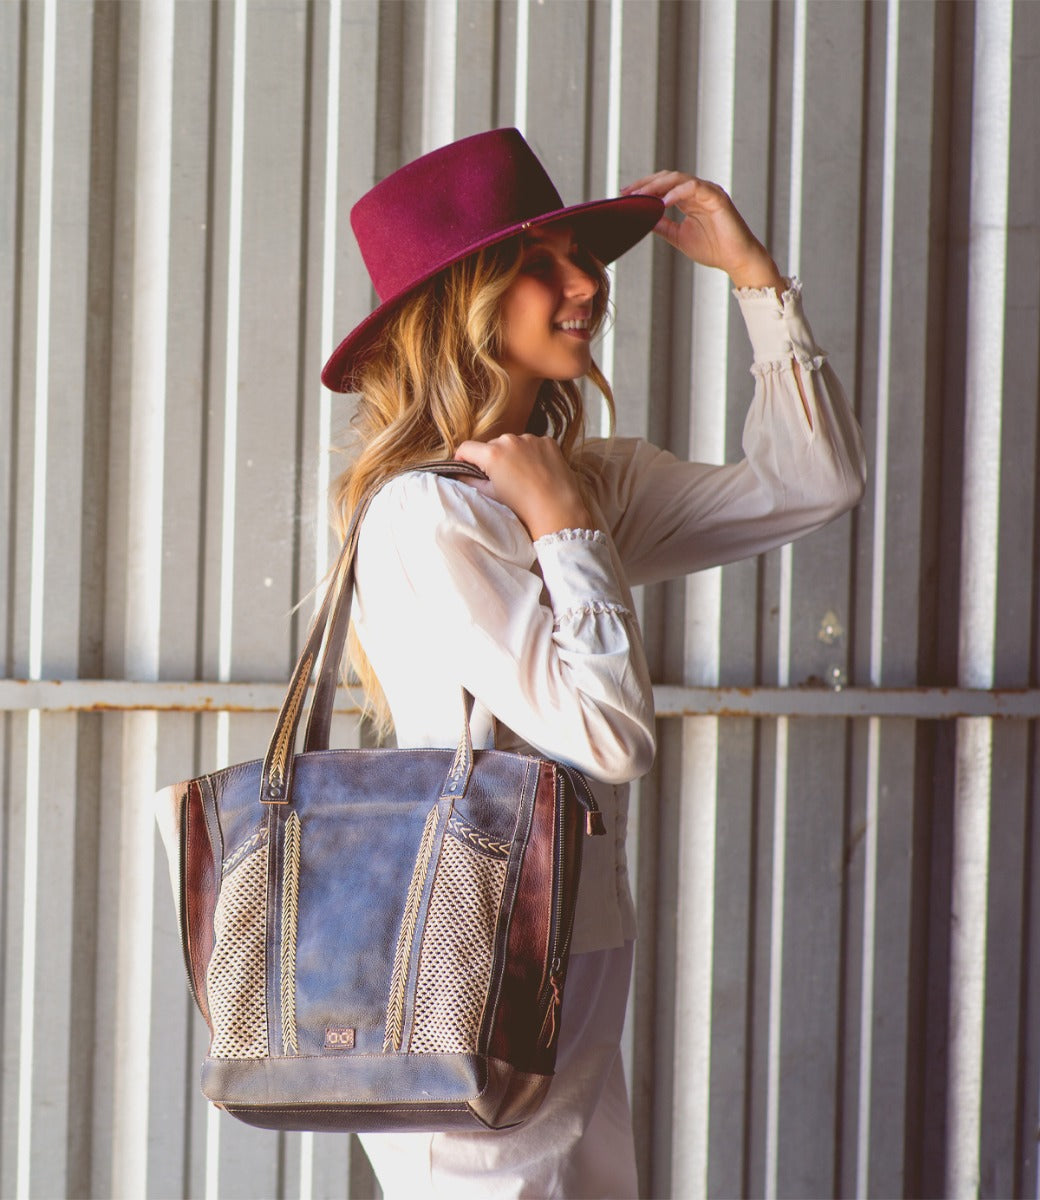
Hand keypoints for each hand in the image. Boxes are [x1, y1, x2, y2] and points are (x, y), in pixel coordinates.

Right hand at [454, 434, 593, 540]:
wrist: (557, 510)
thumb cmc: (522, 506)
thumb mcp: (491, 495)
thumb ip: (469, 482)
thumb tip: (456, 474)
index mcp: (492, 453)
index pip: (466, 448)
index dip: (462, 459)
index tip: (466, 468)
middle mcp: (510, 440)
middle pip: (491, 446)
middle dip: (491, 459)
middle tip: (500, 479)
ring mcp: (531, 439)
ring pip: (513, 444)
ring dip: (512, 455)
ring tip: (522, 477)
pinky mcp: (548, 441)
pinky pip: (533, 444)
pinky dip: (532, 454)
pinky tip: (538, 471)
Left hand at [622, 171, 784, 290]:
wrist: (736, 260)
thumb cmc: (713, 249)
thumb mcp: (679, 237)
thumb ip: (663, 226)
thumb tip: (643, 218)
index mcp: (689, 199)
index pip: (663, 185)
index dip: (644, 188)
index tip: (624, 195)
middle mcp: (697, 191)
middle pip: (667, 177)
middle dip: (645, 184)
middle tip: (627, 192)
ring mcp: (707, 191)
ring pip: (678, 178)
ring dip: (657, 186)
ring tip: (640, 196)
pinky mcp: (716, 197)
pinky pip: (694, 187)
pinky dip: (677, 193)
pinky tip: (662, 203)